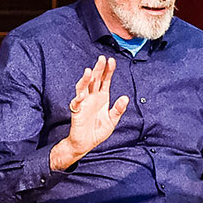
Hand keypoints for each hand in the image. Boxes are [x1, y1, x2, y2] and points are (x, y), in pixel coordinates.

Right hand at [50, 56, 129, 170]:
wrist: (86, 143)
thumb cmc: (98, 130)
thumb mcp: (112, 120)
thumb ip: (118, 109)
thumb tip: (125, 98)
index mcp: (102, 97)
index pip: (105, 81)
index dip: (108, 71)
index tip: (112, 60)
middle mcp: (92, 97)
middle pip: (95, 80)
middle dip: (98, 69)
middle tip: (102, 58)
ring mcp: (84, 103)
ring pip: (83, 88)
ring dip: (86, 80)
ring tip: (89, 71)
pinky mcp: (77, 112)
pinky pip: (76, 103)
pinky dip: (79, 98)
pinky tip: (82, 94)